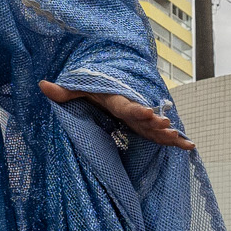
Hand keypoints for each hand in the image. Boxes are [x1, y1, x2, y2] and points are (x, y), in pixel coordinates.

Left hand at [38, 81, 193, 149]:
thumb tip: (41, 85)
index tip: (147, 111)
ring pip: (157, 127)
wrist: (109, 83)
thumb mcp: (78, 90)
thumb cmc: (92, 89)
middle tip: (168, 127)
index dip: (137, 109)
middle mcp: (133, 109)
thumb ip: (63, 91)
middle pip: (146, 118)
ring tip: (182, 140)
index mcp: (117, 101)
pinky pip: (161, 135)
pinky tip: (189, 147)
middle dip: (157, 122)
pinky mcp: (145, 127)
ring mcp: (141, 119)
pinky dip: (175, 141)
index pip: (127, 106)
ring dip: (168, 134)